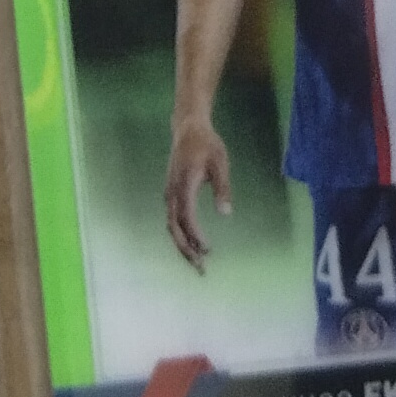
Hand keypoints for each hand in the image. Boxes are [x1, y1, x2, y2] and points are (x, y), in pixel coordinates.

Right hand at [163, 118, 231, 269]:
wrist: (188, 127)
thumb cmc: (207, 144)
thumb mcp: (220, 162)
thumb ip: (222, 187)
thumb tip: (226, 213)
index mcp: (184, 184)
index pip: (186, 216)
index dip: (195, 235)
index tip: (207, 249)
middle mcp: (172, 191)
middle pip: (174, 227)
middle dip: (185, 249)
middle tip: (200, 268)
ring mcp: (169, 192)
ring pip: (171, 225)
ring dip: (182, 245)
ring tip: (197, 261)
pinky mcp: (171, 192)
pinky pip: (172, 218)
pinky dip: (180, 234)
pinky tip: (192, 242)